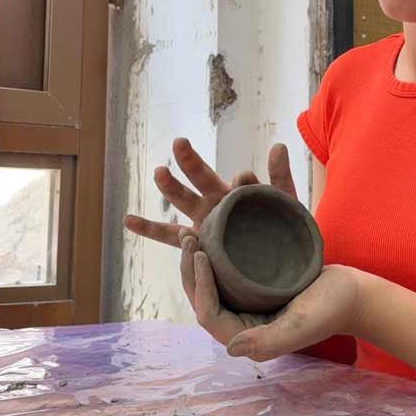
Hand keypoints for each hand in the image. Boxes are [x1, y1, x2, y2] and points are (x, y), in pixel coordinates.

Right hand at [124, 137, 297, 247]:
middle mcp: (219, 204)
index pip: (242, 182)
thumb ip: (280, 177)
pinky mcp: (195, 244)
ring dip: (172, 186)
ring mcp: (205, 224)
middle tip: (180, 142)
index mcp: (242, 193)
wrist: (279, 273)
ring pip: (185, 202)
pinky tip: (128, 220)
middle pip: (203, 179)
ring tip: (161, 172)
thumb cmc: (283, 236)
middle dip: (191, 162)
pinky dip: (149, 228)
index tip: (245, 180)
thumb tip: (277, 145)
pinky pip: (169, 236)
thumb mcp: (286, 204)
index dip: (243, 181)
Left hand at [181, 243, 363, 362]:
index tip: (200, 253)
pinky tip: (211, 234)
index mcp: (249, 339)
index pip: (209, 314)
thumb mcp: (303, 324)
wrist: (354, 294)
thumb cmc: (332, 308)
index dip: (199, 286)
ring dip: (197, 261)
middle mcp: (242, 326)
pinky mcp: (254, 292)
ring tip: (191, 232)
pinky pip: (225, 275)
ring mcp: (247, 308)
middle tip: (187, 236)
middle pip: (203, 299)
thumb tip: (230, 348)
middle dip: (191, 270)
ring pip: (210, 286)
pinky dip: (214, 256)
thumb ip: (270, 341)